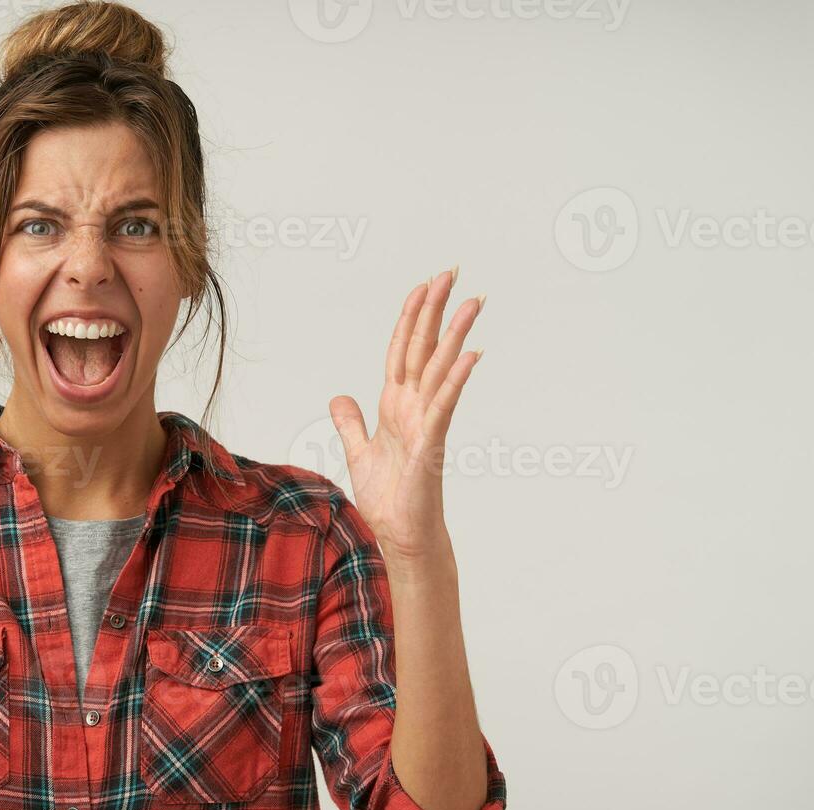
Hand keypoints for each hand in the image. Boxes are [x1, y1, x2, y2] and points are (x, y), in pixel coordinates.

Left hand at [328, 265, 484, 562]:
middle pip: (425, 348)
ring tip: (473, 302)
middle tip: (453, 271)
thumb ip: (351, 422)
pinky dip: (456, 379)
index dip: (410, 318)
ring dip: (456, 334)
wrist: (398, 534)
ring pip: (441, 369)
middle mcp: (414, 407)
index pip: (402, 350)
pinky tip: (472, 354)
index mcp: (395, 405)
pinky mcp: (431, 443)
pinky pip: (444, 405)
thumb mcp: (359, 451)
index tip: (422, 286)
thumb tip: (340, 396)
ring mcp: (426, 422)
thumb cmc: (388, 498)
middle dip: (436, 310)